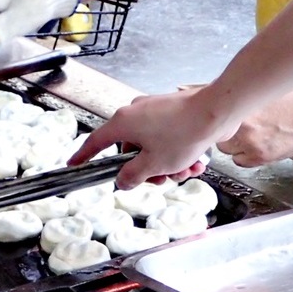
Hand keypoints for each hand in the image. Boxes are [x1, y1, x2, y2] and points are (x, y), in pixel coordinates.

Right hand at [70, 89, 221, 186]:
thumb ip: (132, 176)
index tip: (75, 164)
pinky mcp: (172, 113)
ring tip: (185, 171)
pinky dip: (178, 154)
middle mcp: (136, 113)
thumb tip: (122, 181)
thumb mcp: (153, 165)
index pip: (96, 142)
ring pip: (152, 148)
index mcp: (123, 122)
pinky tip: (194, 163)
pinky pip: (167, 139)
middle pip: (130, 151)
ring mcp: (154, 111)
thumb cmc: (184, 133)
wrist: (217, 111)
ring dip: (167, 165)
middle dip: (147, 170)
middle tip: (162, 180)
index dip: (84, 156)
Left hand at [216, 80, 292, 167]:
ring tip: (247, 131)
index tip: (213, 106)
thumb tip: (228, 86)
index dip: (213, 105)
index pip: (213, 104)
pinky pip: (237, 159)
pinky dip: (241, 153)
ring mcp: (249, 142)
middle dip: (222, 123)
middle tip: (233, 118)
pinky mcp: (258, 157)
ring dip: (230, 140)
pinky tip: (253, 143)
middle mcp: (243, 122)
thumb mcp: (271, 80)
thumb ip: (247, 85)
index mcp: (244, 99)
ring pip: (223, 146)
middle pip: (215, 127)